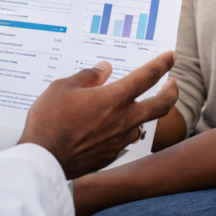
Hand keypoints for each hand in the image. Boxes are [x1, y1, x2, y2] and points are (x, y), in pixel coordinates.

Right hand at [18, 52, 178, 178]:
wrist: (44, 159)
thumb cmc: (50, 120)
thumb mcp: (64, 87)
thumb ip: (88, 76)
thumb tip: (103, 69)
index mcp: (115, 97)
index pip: (148, 75)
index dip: (163, 63)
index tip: (171, 56)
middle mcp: (124, 119)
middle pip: (162, 104)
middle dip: (171, 91)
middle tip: (172, 84)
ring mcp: (119, 140)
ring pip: (142, 124)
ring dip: (143, 114)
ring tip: (132, 107)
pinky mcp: (110, 155)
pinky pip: (122, 140)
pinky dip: (120, 131)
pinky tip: (107, 128)